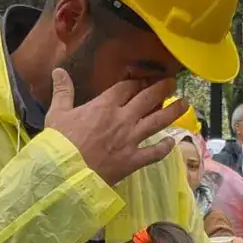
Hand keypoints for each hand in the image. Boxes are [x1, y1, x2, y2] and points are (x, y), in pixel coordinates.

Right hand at [46, 69, 184, 185]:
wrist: (64, 171)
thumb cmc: (59, 141)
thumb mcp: (57, 112)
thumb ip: (63, 91)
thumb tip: (58, 70)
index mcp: (105, 106)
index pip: (126, 88)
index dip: (138, 81)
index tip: (146, 78)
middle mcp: (123, 119)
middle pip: (147, 99)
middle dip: (162, 89)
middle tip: (173, 83)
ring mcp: (131, 140)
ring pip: (157, 122)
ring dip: (172, 111)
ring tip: (184, 104)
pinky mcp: (134, 160)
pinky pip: (155, 153)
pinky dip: (164, 147)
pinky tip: (171, 142)